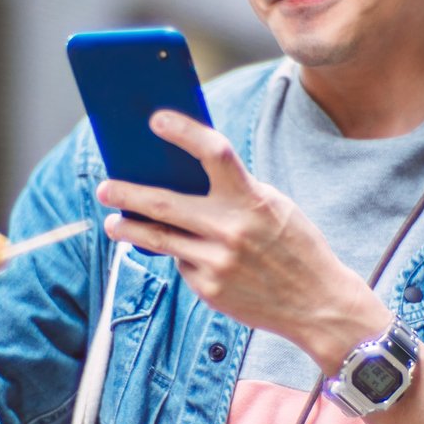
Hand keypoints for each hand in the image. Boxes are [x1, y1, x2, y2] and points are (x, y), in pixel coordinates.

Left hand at [96, 110, 384, 372]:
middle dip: (127, 193)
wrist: (318, 303)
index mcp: (253, 199)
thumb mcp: (275, 208)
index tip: (156, 120)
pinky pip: (182, 264)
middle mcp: (231, 229)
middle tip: (105, 188)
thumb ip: (235, 192)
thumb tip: (183, 175)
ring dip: (129, 229)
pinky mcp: (210, 289)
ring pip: (159, 239)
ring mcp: (217, 262)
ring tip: (112, 223)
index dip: (184, 131)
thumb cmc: (294, 246)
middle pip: (164, 203)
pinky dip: (179, 255)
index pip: (214, 152)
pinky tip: (182, 254)